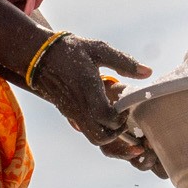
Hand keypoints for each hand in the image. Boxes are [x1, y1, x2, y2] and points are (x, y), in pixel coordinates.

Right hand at [29, 37, 165, 177]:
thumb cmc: (71, 50)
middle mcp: (79, 107)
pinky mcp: (69, 114)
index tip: (128, 106)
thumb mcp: (99, 49)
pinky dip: (100, 130)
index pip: (106, 117)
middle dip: (118, 134)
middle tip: (127, 118)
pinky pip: (86, 131)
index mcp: (87, 90)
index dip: (121, 118)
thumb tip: (148, 72)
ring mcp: (73, 113)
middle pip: (101, 138)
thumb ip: (124, 62)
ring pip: (93, 138)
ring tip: (120, 120)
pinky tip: (107, 117)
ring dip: (110, 134)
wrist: (39, 56)